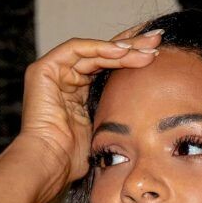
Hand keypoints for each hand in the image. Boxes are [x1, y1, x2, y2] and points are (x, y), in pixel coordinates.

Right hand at [18, 24, 163, 187]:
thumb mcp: (105, 126)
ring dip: (122, 48)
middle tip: (158, 39)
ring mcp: (53, 72)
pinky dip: (99, 48)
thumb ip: (117, 107)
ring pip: (93, 50)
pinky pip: (75, 49)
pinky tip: (122, 52)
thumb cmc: (75, 156)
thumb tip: (150, 102)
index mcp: (79, 91)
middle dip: (132, 45)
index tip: (158, 52)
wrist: (53, 163)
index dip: (133, 56)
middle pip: (103, 54)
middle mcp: (65, 78)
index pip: (109, 66)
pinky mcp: (43, 70)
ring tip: (147, 50)